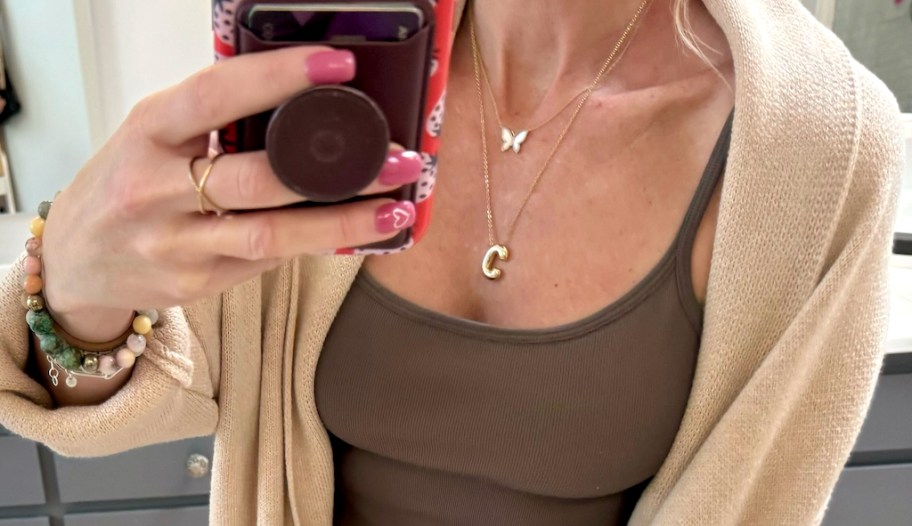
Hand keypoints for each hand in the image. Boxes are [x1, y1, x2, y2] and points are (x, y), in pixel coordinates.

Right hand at [40, 46, 422, 340]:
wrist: (75, 260)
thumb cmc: (124, 182)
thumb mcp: (151, 135)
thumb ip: (210, 120)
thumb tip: (302, 103)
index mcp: (147, 133)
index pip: (215, 96)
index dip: (277, 77)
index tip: (337, 66)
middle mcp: (155, 189)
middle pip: (256, 177)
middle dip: (336, 170)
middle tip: (398, 157)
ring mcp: (175, 244)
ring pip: (271, 235)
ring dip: (342, 223)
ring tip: (396, 209)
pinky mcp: (195, 283)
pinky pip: (266, 261)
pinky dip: (313, 244)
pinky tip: (354, 233)